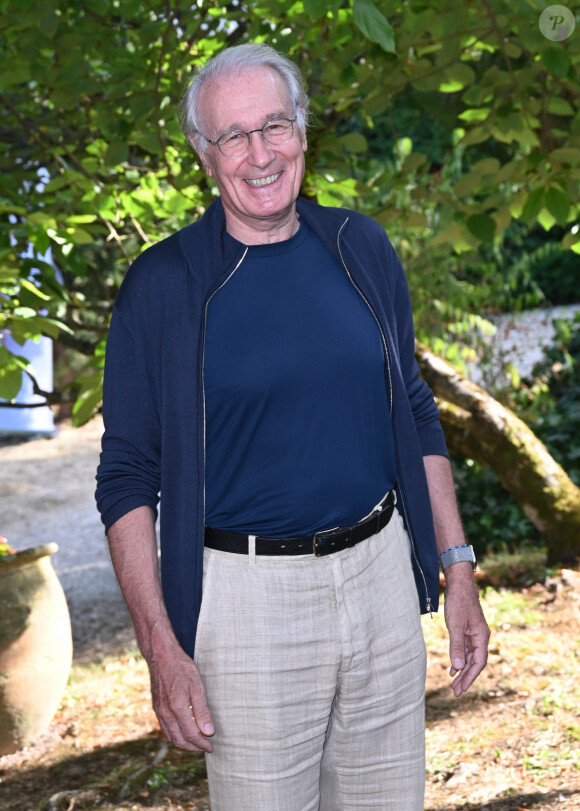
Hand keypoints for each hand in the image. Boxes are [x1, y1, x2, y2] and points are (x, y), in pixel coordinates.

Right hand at [148, 645, 214, 751]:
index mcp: (177, 708)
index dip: (201, 744)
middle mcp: (165, 713)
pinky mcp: (156, 707)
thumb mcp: (197, 686)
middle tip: (205, 747)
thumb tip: (208, 731)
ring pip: (170, 736)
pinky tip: (182, 731)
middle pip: (179, 740)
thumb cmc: (181, 667)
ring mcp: (159, 711)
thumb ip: (202, 710)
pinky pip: (164, 728)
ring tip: (195, 742)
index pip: (191, 735)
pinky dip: (174, 735)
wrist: (161, 655)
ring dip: (183, 743)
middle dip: (193, 747)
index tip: (211, 747)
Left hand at [443, 562, 489, 696]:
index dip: (470, 677)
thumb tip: (458, 667)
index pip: (479, 663)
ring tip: (454, 684)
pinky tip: (453, 668)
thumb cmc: (459, 602)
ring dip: (462, 670)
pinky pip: (465, 649)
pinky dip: (459, 658)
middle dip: (466, 677)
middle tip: (456, 692)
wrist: (459, 583)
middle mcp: (480, 637)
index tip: (461, 689)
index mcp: (482, 637)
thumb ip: (457, 646)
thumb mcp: (455, 625)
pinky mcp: (466, 629)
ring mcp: (474, 633)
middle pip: (475, 662)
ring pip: (469, 657)